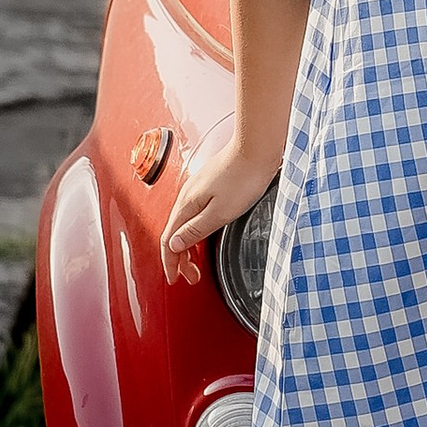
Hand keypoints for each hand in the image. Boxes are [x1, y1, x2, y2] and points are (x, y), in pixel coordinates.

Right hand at [159, 124, 279, 285]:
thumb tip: (174, 245)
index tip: (175, 279)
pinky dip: (195, 229)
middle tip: (191, 276)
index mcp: (187, 204)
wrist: (257, 147)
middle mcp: (188, 195)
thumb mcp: (220, 212)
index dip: (171, 263)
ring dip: (187, 245)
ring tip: (196, 262)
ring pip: (184, 223)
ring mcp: (198, 188)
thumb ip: (196, 230)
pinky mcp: (210, 184)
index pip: (169, 240)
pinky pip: (194, 213)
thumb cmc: (244, 176)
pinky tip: (204, 235)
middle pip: (174, 232)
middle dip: (179, 258)